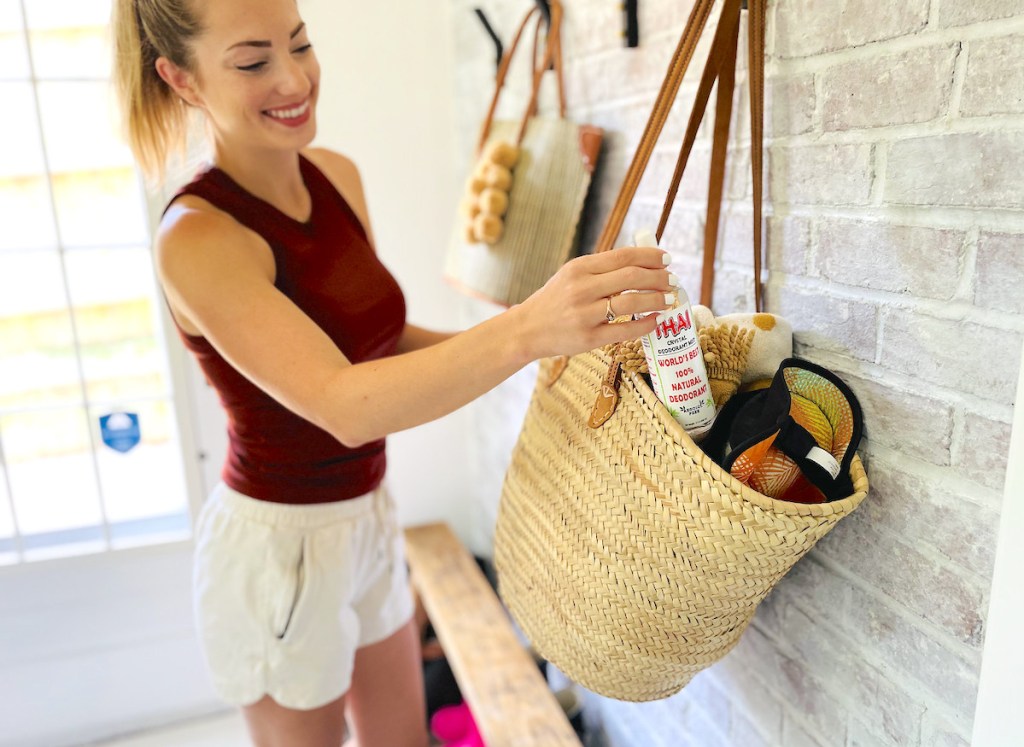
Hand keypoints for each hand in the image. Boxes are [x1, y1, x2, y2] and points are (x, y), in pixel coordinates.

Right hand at [512, 247, 677, 359]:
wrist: (527, 329)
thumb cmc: (554, 300)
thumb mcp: (571, 276)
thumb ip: (601, 269)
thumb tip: (641, 262)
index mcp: (579, 268)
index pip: (623, 256)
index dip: (650, 256)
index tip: (667, 259)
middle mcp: (582, 289)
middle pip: (631, 277)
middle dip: (659, 277)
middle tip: (673, 280)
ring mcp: (585, 315)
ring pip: (631, 303)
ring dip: (656, 299)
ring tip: (669, 299)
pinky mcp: (588, 338)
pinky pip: (625, 330)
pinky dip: (645, 324)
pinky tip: (656, 320)